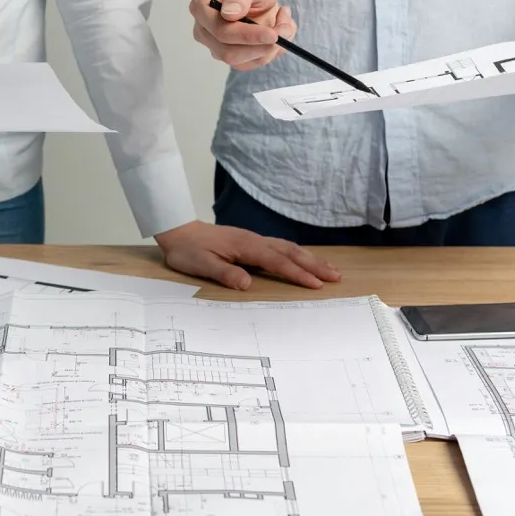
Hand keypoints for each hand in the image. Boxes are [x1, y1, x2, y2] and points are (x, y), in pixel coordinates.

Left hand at [154, 220, 340, 290]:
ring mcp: (254, 239)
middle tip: (336, 277)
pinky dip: (297, 253)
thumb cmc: (188, 250)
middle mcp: (255, 240)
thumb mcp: (201, 265)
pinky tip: (304, 258)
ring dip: (310, 258)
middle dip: (314, 265)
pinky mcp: (251, 242)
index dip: (297, 274)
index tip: (316, 285)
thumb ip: (224, 273)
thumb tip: (247, 284)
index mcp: (246, 246)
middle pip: (290, 252)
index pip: (277, 261)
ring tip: (329, 269)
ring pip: (288, 247)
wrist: (178, 230)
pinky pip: (281, 247)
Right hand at [188, 0, 295, 69]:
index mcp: (202, 7)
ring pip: (242, 61)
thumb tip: (229, 14)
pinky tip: (278, 30)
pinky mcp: (231, 55)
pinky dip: (271, 51)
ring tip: (285, 23)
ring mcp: (215, 45)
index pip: (221, 30)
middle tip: (287, 29)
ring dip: (270, 49)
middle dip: (262, 46)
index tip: (274, 34)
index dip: (248, 36)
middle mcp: (203, 30)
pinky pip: (252, 62)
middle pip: (229, 52)